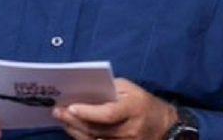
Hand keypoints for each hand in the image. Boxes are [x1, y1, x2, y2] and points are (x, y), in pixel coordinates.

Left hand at [52, 78, 177, 139]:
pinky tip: (73, 131)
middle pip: (97, 129)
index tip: (71, 107)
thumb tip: (86, 89)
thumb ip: (110, 88)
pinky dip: (83, 139)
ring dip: (75, 131)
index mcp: (133, 109)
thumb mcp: (131, 89)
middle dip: (74, 121)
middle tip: (58, 112)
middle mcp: (129, 130)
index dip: (89, 112)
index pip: (109, 114)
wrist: (165, 127)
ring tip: (62, 120)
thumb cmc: (143, 103)